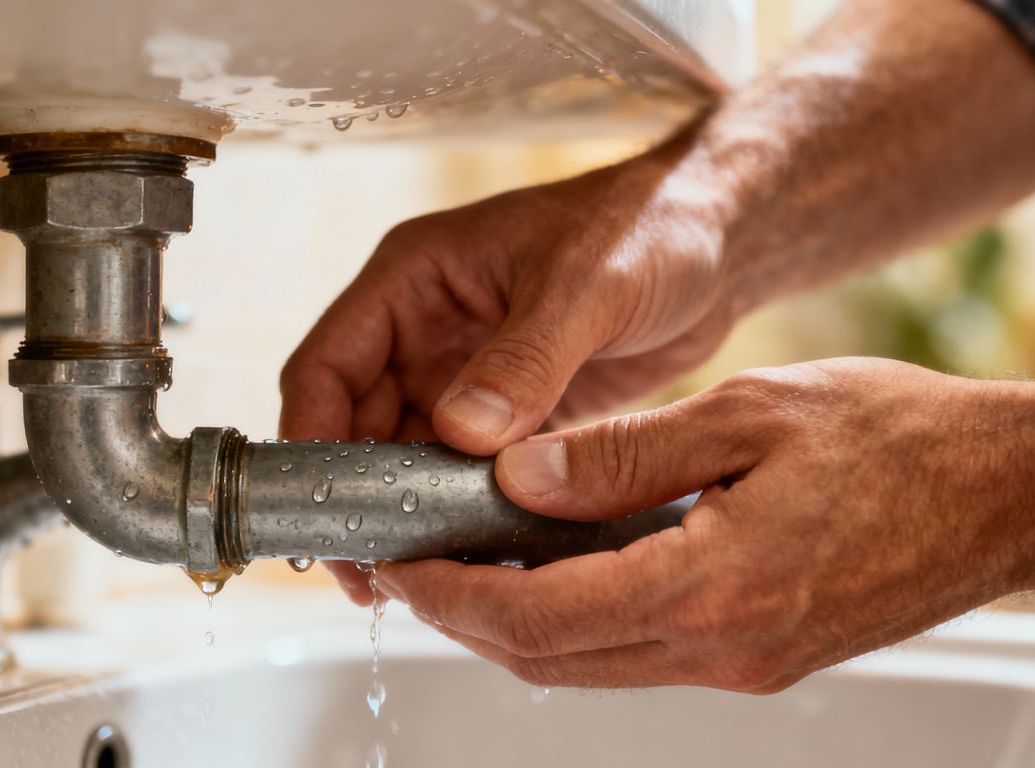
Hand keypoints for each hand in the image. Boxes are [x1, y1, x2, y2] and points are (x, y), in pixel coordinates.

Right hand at [280, 128, 735, 601]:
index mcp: (415, 279)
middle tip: (371, 571)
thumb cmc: (649, 224)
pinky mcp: (515, 408)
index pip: (328, 365)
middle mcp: (427, 329)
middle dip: (358, 495)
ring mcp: (468, 371)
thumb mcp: (585, 285)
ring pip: (410, 455)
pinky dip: (464, 507)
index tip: (323, 510)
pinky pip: (468, 468)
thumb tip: (462, 435)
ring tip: (418, 573)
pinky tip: (472, 551)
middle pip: (358, 424)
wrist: (723, 238)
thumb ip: (523, 359)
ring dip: (410, 509)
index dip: (311, 440)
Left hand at [377, 358, 1034, 689]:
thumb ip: (622, 454)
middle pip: (552, 659)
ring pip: (591, 665)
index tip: (405, 563)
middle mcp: (724, 649)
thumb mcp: (748, 413)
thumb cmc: (900, 438)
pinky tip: (565, 563)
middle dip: (468, 617)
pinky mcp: (763, 659)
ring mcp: (746, 665)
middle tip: (421, 561)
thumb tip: (519, 475)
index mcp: (713, 587)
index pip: (536, 617)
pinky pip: (642, 653)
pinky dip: (582, 618)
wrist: (1007, 491)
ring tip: (476, 557)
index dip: (452, 597)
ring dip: (520, 621)